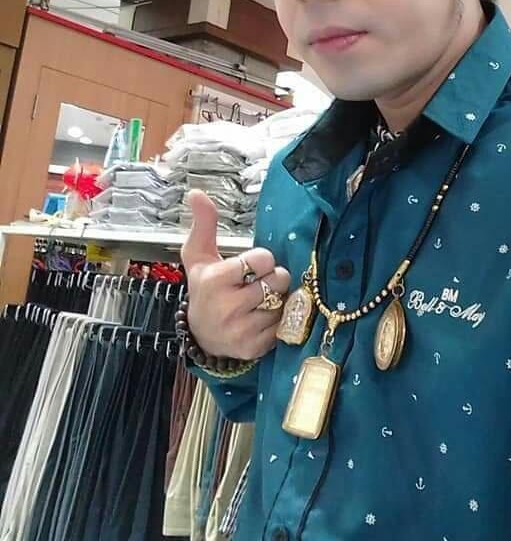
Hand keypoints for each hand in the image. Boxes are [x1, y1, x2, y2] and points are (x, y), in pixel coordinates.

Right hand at [181, 189, 290, 360]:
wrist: (201, 336)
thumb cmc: (205, 289)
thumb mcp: (199, 256)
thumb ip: (204, 224)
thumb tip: (196, 192)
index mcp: (214, 281)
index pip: (262, 259)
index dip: (261, 260)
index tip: (250, 267)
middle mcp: (226, 307)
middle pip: (278, 280)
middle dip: (273, 278)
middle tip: (258, 283)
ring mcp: (240, 330)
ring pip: (283, 303)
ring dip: (277, 300)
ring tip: (260, 301)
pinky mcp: (254, 348)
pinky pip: (283, 325)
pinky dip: (278, 320)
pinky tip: (261, 318)